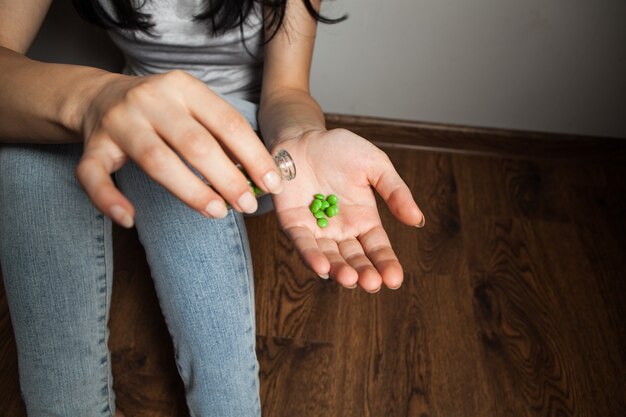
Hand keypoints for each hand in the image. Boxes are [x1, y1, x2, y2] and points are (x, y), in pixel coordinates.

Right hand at [75, 70, 283, 226]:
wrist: (100, 96)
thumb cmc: (162, 110)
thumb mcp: (194, 108)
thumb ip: (221, 134)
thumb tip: (260, 175)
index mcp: (183, 87)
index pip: (227, 122)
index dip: (254, 155)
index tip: (272, 184)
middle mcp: (151, 100)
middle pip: (195, 143)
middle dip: (227, 178)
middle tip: (247, 205)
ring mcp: (119, 122)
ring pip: (155, 160)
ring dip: (190, 191)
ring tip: (216, 212)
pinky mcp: (92, 145)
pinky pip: (94, 176)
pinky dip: (109, 200)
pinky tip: (129, 219)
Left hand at [271, 128, 424, 291]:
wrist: (304, 137)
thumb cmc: (340, 149)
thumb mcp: (376, 166)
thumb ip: (395, 192)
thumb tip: (418, 220)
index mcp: (364, 220)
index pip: (378, 248)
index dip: (386, 264)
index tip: (395, 280)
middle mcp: (341, 230)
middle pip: (355, 258)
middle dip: (364, 273)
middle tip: (372, 284)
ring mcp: (317, 229)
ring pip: (330, 256)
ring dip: (339, 270)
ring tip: (351, 279)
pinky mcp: (294, 223)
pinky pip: (303, 243)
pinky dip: (311, 256)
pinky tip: (322, 268)